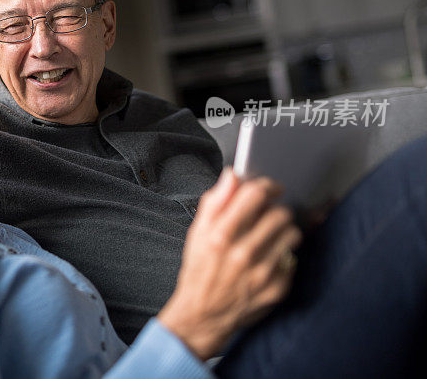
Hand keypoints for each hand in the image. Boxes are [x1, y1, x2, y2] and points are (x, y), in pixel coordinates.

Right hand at [157, 168, 302, 359]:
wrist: (203, 315)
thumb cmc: (199, 269)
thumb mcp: (197, 233)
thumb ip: (215, 201)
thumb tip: (232, 175)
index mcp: (220, 235)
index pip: (255, 194)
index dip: (266, 186)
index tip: (269, 188)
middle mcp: (242, 253)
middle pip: (279, 213)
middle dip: (275, 210)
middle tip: (268, 215)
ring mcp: (262, 273)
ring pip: (292, 233)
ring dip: (283, 230)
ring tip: (270, 236)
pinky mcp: (276, 289)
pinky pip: (292, 259)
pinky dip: (282, 256)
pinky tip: (268, 260)